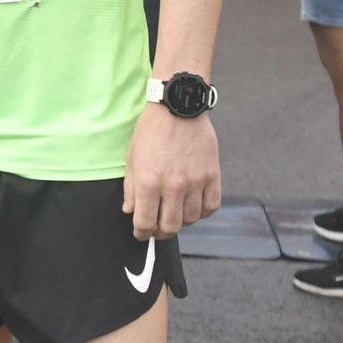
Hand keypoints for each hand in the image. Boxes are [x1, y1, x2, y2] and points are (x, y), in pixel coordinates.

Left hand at [123, 103, 220, 240]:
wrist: (178, 108)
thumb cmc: (151, 131)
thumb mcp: (132, 157)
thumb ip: (131, 188)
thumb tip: (130, 212)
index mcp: (149, 182)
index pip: (145, 222)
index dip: (141, 233)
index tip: (141, 234)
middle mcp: (173, 186)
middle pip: (170, 227)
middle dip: (160, 233)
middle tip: (157, 230)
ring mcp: (196, 182)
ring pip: (191, 219)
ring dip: (181, 222)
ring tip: (174, 215)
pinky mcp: (212, 176)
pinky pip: (211, 206)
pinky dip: (202, 212)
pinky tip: (193, 207)